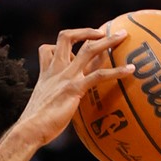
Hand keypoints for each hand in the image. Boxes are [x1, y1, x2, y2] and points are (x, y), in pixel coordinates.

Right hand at [14, 28, 131, 147]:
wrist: (30, 129)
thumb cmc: (35, 125)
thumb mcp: (42, 106)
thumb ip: (53, 100)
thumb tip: (63, 108)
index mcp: (46, 74)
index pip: (49, 49)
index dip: (60, 47)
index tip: (76, 47)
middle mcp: (56, 70)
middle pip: (67, 37)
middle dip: (86, 31)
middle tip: (105, 31)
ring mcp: (66, 77)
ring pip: (88, 49)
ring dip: (107, 41)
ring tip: (124, 36)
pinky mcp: (75, 88)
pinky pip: (99, 75)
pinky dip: (117, 71)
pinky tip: (130, 70)